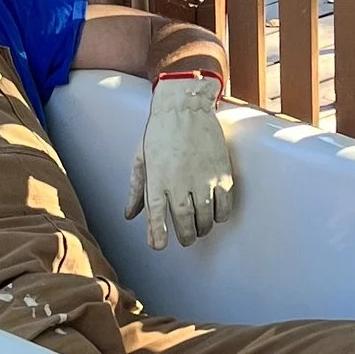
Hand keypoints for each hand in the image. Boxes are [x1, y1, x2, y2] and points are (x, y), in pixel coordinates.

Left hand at [124, 73, 232, 248]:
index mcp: (157, 178)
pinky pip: (224, 205)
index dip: (158, 234)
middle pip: (185, 221)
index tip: (159, 246)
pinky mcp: (222, 173)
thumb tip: (130, 215)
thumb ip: (136, 189)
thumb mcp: (141, 159)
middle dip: (185, 236)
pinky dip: (220, 216)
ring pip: (205, 217)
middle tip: (185, 239)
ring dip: (202, 228)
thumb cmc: (160, 132)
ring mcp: (203, 178)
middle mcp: (180, 181)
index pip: (156, 215)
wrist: (186, 107)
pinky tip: (215, 216)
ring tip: (199, 229)